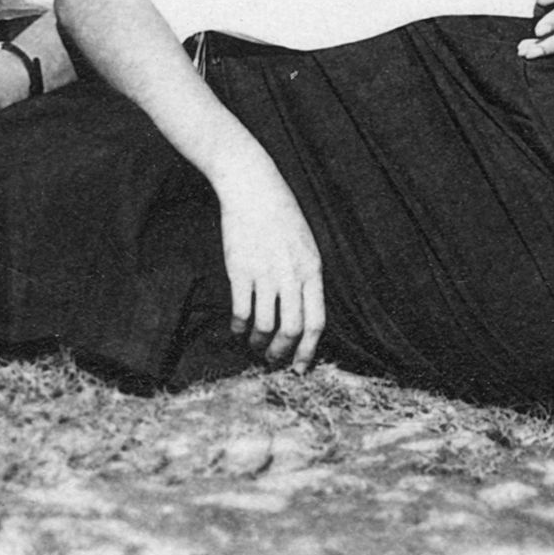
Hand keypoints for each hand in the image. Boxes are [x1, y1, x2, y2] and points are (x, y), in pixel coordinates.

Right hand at [211, 154, 324, 369]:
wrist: (253, 187)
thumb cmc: (281, 215)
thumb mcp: (306, 244)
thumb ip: (307, 278)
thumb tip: (303, 315)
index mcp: (312, 269)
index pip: (317, 322)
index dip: (309, 350)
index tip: (300, 367)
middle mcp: (291, 275)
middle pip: (291, 330)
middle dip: (282, 353)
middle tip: (272, 360)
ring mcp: (265, 273)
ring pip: (265, 326)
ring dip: (258, 342)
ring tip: (254, 344)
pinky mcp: (240, 270)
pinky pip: (241, 311)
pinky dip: (238, 327)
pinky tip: (236, 328)